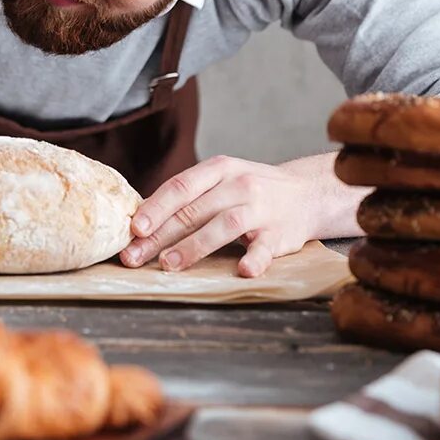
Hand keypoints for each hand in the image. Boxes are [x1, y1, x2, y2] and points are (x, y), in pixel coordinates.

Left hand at [119, 156, 325, 276]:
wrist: (307, 194)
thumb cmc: (250, 192)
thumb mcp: (220, 181)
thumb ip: (188, 197)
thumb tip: (141, 223)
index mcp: (219, 169)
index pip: (180, 187)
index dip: (155, 208)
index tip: (133, 229)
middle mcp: (239, 185)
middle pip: (194, 210)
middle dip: (161, 235)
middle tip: (135, 257)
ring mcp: (261, 209)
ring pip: (223, 226)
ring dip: (193, 247)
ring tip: (169, 264)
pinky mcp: (280, 234)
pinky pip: (266, 247)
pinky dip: (254, 259)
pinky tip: (242, 270)